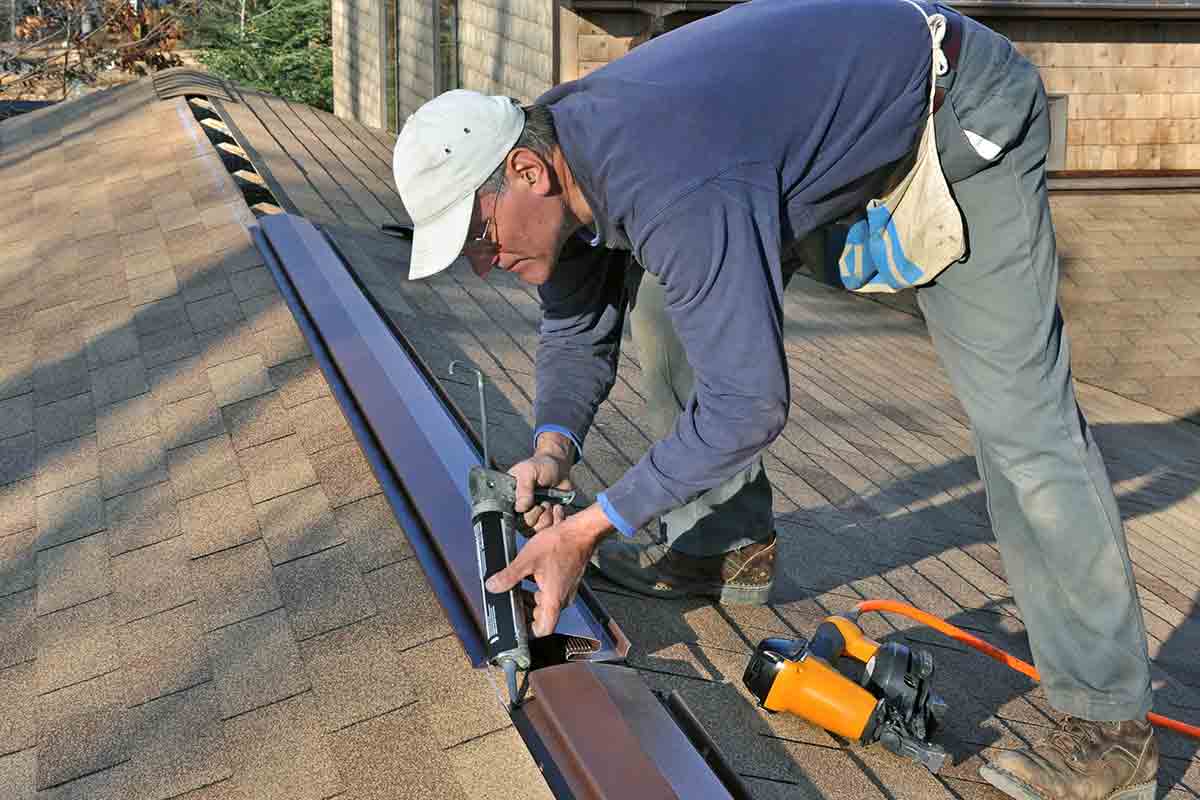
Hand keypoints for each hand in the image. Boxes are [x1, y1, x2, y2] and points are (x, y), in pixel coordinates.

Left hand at [485, 504, 612, 636]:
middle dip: (524, 612)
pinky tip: (527, 577)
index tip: (515, 625)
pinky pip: (550, 594)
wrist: (580, 532)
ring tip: (515, 588)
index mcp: (553, 600)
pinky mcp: (566, 582)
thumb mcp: (527, 560)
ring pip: (545, 605)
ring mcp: (565, 591)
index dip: (528, 632)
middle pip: (542, 618)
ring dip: (530, 600)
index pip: (543, 630)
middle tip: (509, 602)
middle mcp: (561, 599)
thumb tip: (493, 586)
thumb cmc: (560, 544)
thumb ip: (509, 576)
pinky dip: (537, 590)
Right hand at [508, 448, 572, 531]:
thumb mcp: (529, 470)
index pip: (508, 517)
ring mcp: (533, 518)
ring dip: (548, 516)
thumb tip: (520, 508)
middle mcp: (519, 511)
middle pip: (525, 526)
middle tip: (543, 500)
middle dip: (537, 513)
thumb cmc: (541, 467)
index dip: (521, 513)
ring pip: (538, 530)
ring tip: (550, 502)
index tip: (532, 503)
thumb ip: (523, 487)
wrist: (559, 469)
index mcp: (509, 499)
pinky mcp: (546, 521)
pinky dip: (557, 519)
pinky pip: (551, 529)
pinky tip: (557, 507)